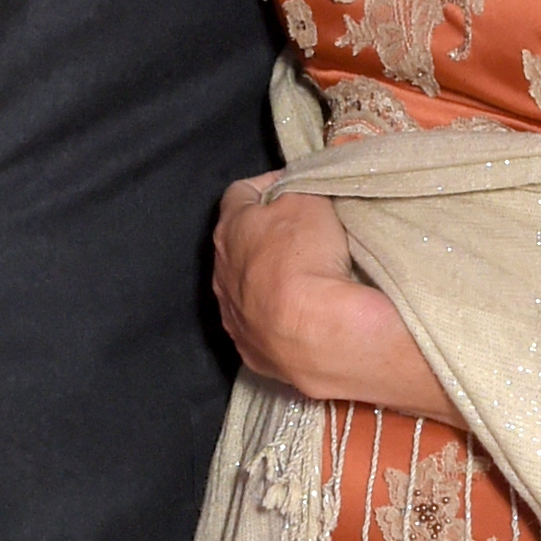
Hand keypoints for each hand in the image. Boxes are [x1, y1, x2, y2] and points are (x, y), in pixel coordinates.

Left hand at [213, 177, 461, 422]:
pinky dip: (279, 321)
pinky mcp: (254, 356)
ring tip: (309, 283)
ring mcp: (235, 321)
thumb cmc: (308, 257)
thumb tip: (294, 195)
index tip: (296, 186)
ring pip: (247, 292)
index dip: (270, 184)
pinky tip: (305, 321)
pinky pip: (262, 330)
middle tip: (306, 234)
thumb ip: (296, 192)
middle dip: (268, 236)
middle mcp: (220, 277)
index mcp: (228, 232)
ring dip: (270, 283)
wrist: (320, 334)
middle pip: (241, 245)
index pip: (239, 193)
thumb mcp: (308, 201)